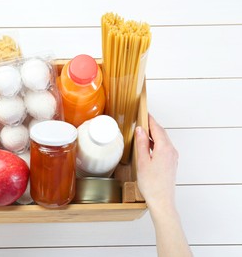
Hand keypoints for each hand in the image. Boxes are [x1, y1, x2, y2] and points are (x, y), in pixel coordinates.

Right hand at [135, 115, 191, 256]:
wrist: (162, 201)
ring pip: (163, 140)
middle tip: (142, 119)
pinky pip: (164, 147)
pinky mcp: (171, 163)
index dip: (150, 119)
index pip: (157, 128)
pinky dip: (156, 143)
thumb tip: (141, 130)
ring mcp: (172, 157)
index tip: (144, 112)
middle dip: (152, 125)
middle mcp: (171, 151)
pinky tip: (148, 146)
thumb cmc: (152, 185)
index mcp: (165, 149)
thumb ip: (142, 144)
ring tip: (142, 131)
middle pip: (161, 133)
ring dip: (153, 134)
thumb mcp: (142, 161)